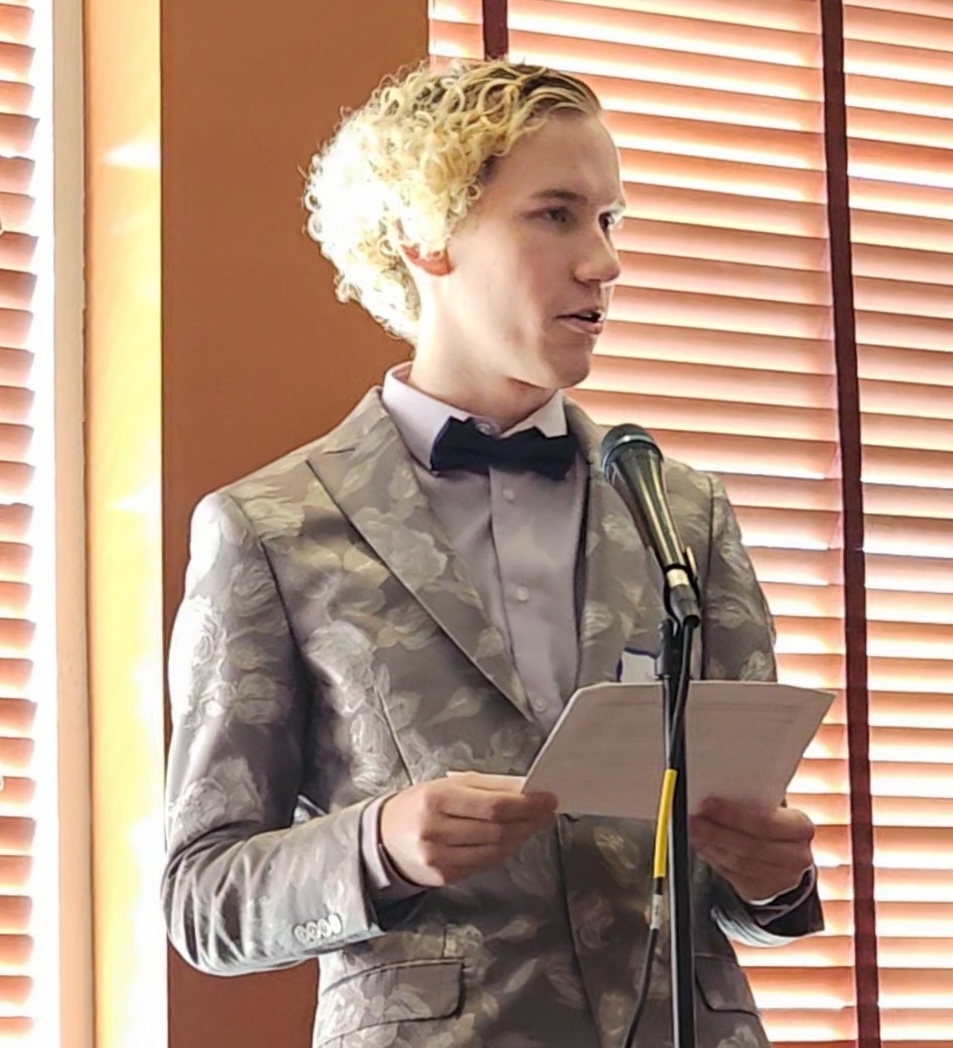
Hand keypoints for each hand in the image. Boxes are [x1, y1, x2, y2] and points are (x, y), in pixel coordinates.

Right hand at [379, 772, 557, 887]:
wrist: (383, 837)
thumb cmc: (419, 805)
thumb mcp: (447, 785)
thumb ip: (487, 786)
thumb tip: (525, 789)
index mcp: (436, 799)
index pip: (492, 806)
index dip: (526, 805)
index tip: (547, 799)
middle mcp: (435, 830)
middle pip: (497, 830)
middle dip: (529, 820)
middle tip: (547, 811)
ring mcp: (439, 858)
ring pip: (495, 851)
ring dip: (521, 837)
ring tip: (533, 824)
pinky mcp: (443, 877)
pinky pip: (484, 865)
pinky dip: (504, 852)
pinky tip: (512, 840)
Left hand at [690, 797, 814, 903]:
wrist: (785, 858)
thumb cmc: (773, 825)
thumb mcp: (771, 808)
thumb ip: (750, 801)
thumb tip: (714, 792)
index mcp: (801, 828)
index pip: (765, 822)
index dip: (733, 814)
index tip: (708, 803)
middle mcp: (796, 856)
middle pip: (750, 846)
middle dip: (717, 831)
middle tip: (695, 819)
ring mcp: (781, 879)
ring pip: (738, 862)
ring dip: (711, 845)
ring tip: (695, 830)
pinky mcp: (762, 891)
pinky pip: (732, 875)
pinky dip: (713, 858)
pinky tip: (703, 845)